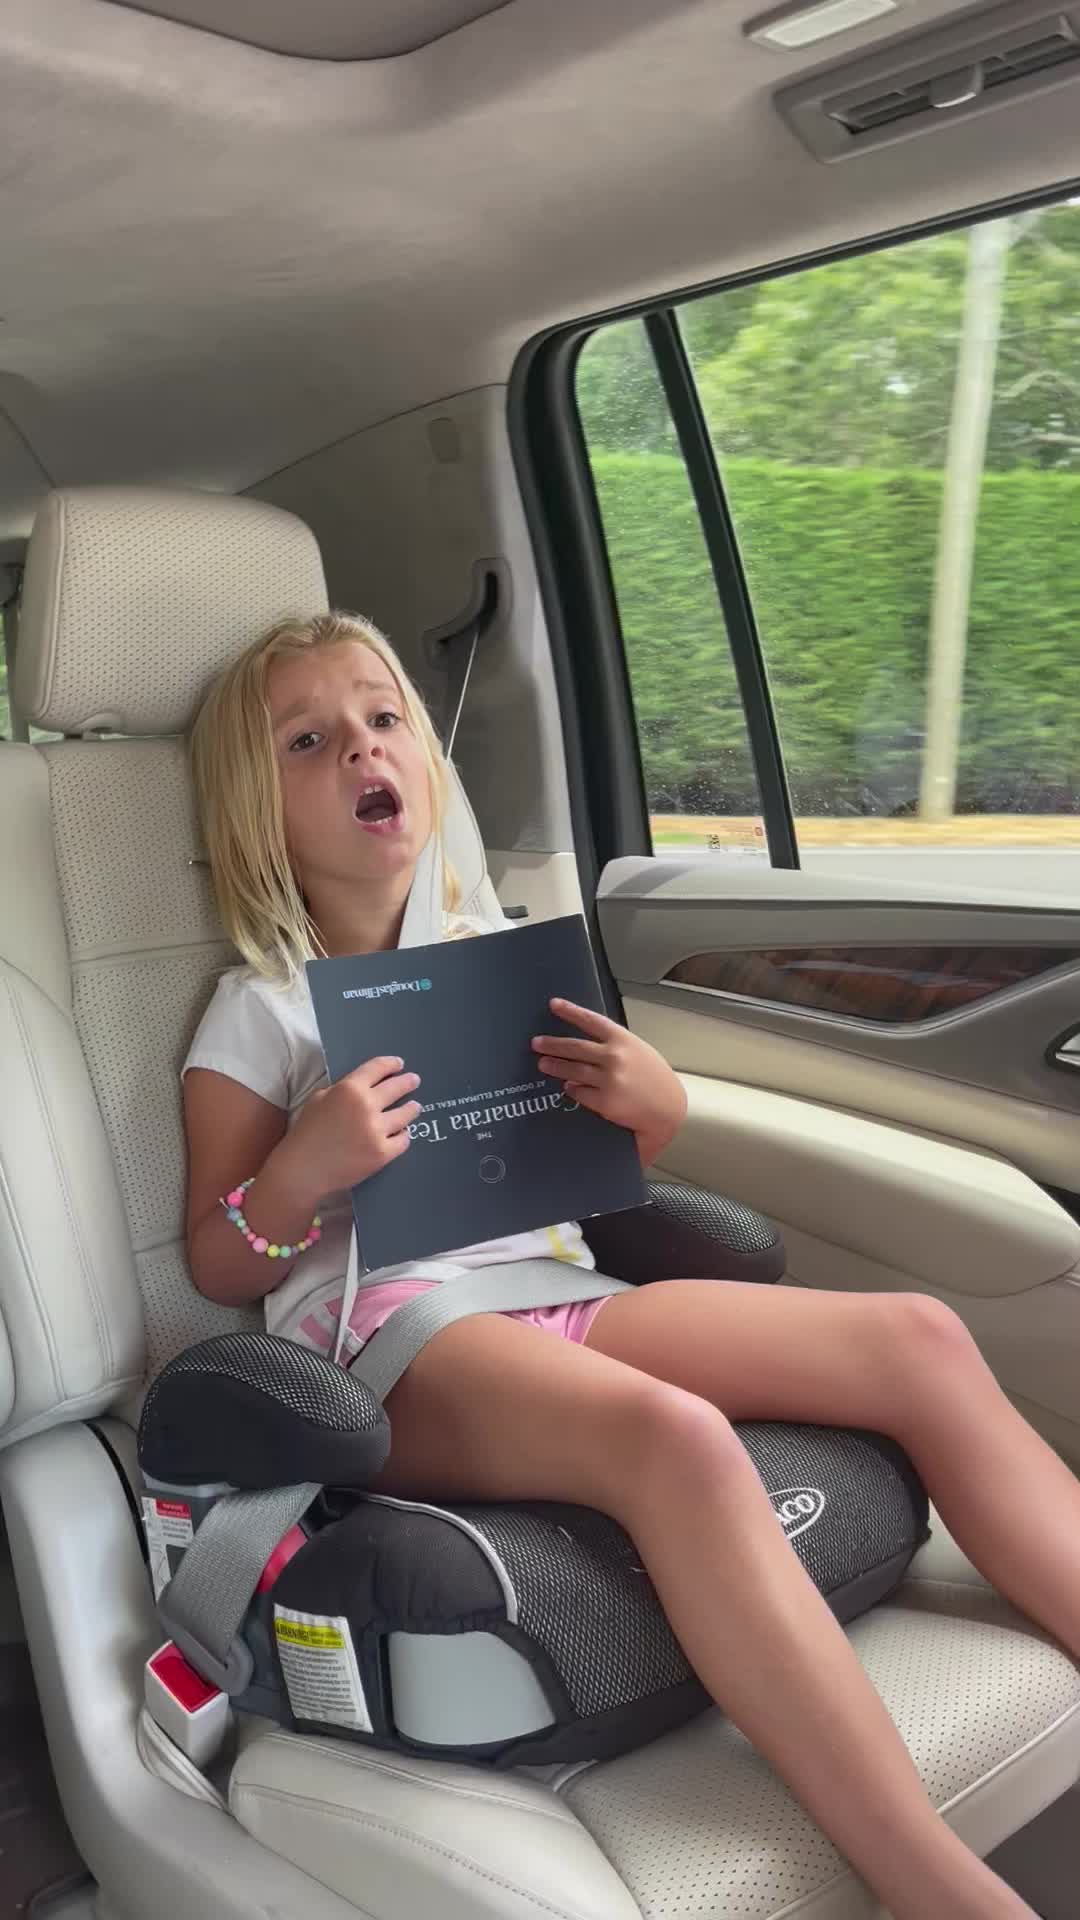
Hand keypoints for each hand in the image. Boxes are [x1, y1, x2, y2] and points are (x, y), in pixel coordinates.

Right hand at [278, 1056, 421, 1204]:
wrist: (303, 1170)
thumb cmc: (306, 1133)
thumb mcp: (318, 1099)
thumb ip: (341, 1089)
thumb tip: (363, 1087)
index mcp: (349, 1089)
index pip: (378, 1068)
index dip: (391, 1064)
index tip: (400, 1064)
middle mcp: (367, 1106)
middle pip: (397, 1087)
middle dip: (408, 1082)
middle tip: (414, 1080)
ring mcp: (377, 1130)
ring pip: (406, 1114)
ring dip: (412, 1108)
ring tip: (415, 1107)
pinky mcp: (382, 1153)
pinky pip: (403, 1140)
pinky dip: (403, 1135)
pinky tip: (403, 1132)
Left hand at [531, 1000, 686, 1165]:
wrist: (668, 1108)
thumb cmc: (655, 1078)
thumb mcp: (639, 1050)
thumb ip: (614, 1045)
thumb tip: (586, 1045)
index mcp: (623, 1039)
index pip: (591, 1020)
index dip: (570, 1011)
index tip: (554, 1005)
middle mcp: (614, 1057)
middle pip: (575, 1047)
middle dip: (553, 1044)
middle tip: (537, 1043)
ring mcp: (608, 1080)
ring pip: (573, 1070)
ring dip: (555, 1066)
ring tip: (543, 1064)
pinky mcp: (604, 1102)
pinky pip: (579, 1092)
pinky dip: (572, 1089)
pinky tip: (568, 1087)